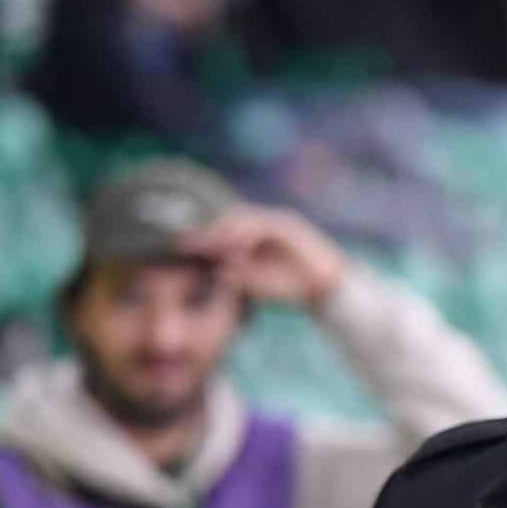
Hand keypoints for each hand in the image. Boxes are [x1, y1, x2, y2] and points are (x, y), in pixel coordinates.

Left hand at [182, 206, 347, 310]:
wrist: (324, 288)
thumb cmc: (290, 288)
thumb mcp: (256, 284)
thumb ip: (238, 275)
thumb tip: (220, 270)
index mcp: (249, 239)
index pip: (220, 233)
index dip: (202, 239)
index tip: (181, 248)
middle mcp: (260, 226)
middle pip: (228, 221)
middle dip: (209, 231)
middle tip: (189, 243)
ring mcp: (274, 222)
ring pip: (244, 219)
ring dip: (226, 230)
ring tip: (211, 244)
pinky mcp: (288, 224)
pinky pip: (264, 224)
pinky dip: (249, 232)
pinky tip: (237, 244)